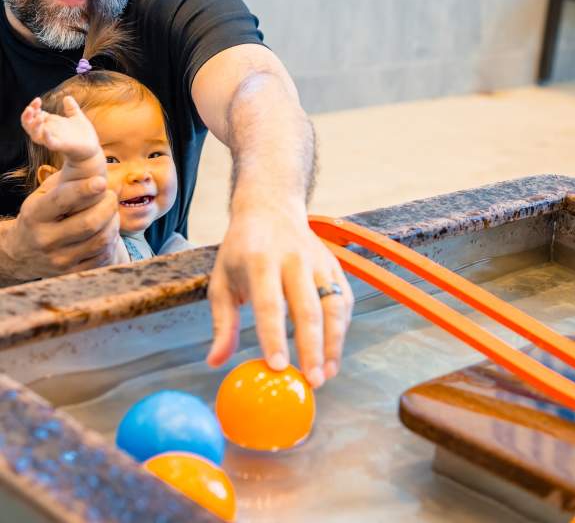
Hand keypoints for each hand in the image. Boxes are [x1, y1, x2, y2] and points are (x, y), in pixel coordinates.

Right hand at [2, 169, 119, 279]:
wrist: (20, 254)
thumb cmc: (41, 215)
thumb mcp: (44, 195)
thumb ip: (68, 182)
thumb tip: (98, 166)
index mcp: (35, 215)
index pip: (61, 201)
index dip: (84, 191)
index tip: (101, 182)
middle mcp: (45, 240)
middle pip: (90, 222)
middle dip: (108, 205)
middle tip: (111, 196)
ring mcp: (59, 260)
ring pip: (101, 239)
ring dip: (114, 222)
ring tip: (110, 212)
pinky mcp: (72, 273)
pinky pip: (104, 256)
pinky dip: (112, 241)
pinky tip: (107, 231)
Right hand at [21, 96, 100, 161]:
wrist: (92, 149)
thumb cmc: (83, 135)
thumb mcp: (77, 117)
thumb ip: (71, 108)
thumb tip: (67, 97)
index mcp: (50, 123)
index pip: (34, 115)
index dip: (32, 107)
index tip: (38, 100)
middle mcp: (48, 132)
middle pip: (29, 125)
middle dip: (26, 116)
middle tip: (31, 107)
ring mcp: (53, 140)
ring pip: (35, 135)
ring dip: (34, 125)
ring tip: (38, 116)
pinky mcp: (60, 146)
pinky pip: (49, 143)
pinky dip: (46, 137)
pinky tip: (46, 130)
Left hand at [206, 206, 353, 387]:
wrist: (270, 208)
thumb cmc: (242, 250)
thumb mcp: (221, 280)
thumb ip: (222, 322)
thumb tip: (215, 362)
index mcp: (259, 260)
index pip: (269, 303)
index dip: (274, 336)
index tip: (278, 367)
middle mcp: (293, 258)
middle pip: (308, 308)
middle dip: (313, 348)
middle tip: (312, 382)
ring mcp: (318, 260)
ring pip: (333, 304)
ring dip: (334, 342)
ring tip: (328, 373)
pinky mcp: (333, 264)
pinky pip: (343, 299)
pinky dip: (342, 327)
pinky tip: (334, 350)